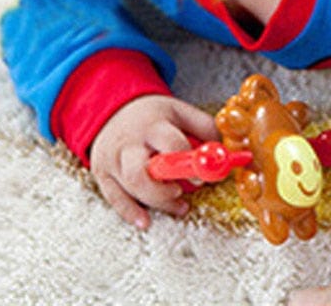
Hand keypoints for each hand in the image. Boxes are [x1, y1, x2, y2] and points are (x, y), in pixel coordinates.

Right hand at [90, 94, 219, 229]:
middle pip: (140, 172)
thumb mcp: (180, 112)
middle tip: (182, 192)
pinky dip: (131, 212)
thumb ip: (204, 128)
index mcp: (153, 125)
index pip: (170, 144)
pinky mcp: (102, 174)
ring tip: (179, 205)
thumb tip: (228, 150)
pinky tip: (146, 220)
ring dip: (156, 202)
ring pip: (129, 188)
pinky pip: (114, 199)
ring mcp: (112, 160)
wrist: (112, 110)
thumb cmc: (153, 115)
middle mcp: (129, 143)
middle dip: (163, 189)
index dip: (188, 163)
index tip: (202, 176)